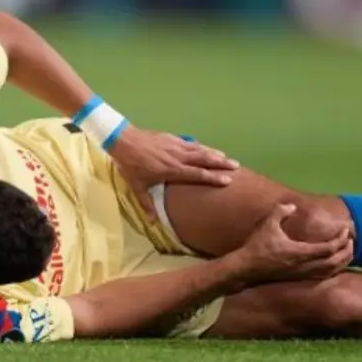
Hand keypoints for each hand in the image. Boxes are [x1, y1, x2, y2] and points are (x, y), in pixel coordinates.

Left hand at [109, 126, 238, 216]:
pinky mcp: (172, 138)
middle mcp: (178, 157)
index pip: (198, 174)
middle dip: (221, 163)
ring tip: (227, 157)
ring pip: (200, 149)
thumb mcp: (137, 187)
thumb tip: (152, 223)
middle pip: (204, 159)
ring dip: (214, 153)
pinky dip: (201, 146)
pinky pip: (191, 143)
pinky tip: (207, 148)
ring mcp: (176, 145)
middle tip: (236, 166)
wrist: (124, 141)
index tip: (228, 180)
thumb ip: (146, 204)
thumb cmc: (131, 166)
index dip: (213, 177)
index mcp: (173, 170)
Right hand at [231, 203, 352, 283]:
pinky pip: (322, 276)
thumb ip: (281, 211)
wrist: (245, 268)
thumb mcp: (267, 223)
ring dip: (342, 262)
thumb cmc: (257, 245)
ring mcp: (302, 274)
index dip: (340, 240)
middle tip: (352, 240)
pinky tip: (334, 263)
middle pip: (334, 262)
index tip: (346, 231)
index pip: (328, 249)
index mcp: (300, 253)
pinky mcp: (298, 278)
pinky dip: (333, 269)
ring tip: (348, 251)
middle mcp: (304, 266)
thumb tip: (292, 206)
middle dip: (346, 251)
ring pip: (329, 272)